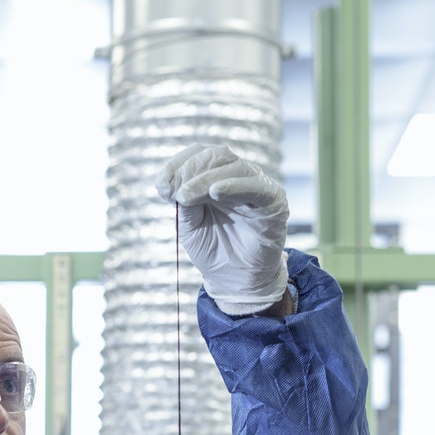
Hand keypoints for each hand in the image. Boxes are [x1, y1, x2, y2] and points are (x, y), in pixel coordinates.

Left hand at [157, 144, 289, 315]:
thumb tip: (173, 183)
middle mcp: (238, 177)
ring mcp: (257, 186)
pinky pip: (256, 187)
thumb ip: (185, 202)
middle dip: (189, 171)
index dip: (178, 164)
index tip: (160, 185)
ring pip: (233, 167)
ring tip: (185, 197)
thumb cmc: (213, 250)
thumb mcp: (190, 224)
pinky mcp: (274, 201)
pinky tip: (216, 192)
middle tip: (173, 192)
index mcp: (217, 177)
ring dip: (204, 179)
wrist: (235, 280)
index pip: (200, 154)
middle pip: (216, 156)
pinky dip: (235, 186)